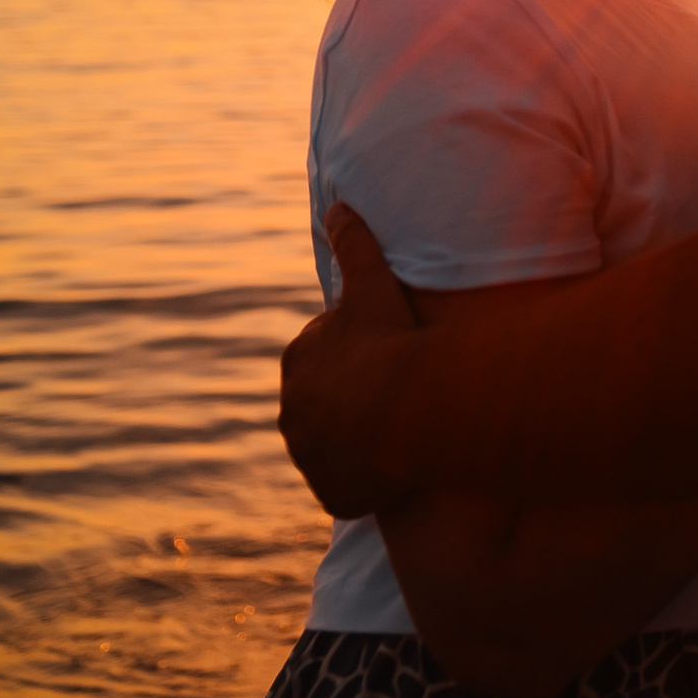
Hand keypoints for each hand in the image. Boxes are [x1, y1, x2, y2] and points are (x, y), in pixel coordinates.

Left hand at [278, 204, 419, 520]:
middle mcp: (292, 410)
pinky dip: (365, 481)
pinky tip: (395, 471)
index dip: (363, 354)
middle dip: (357, 398)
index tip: (392, 355)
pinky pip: (347, 486)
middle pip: (330, 402)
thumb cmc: (388, 342)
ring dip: (360, 441)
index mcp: (298, 361)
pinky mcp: (329, 492)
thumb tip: (337, 205)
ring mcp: (309, 456)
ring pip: (337, 445)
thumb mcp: (371, 284)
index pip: (328, 356)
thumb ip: (354, 244)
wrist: (405, 410)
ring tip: (402, 433)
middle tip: (401, 394)